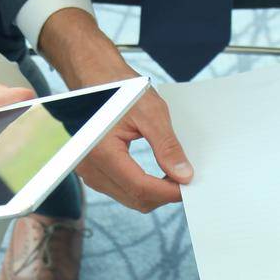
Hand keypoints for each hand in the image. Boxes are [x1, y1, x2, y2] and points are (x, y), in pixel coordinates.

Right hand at [39, 8, 192, 212]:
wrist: (96, 81)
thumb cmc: (120, 90)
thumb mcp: (151, 112)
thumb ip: (167, 146)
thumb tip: (183, 174)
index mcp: (102, 152)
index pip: (141, 188)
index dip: (169, 192)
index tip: (189, 186)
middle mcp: (90, 167)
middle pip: (136, 199)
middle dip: (164, 194)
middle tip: (185, 178)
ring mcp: (89, 173)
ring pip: (130, 199)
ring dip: (154, 193)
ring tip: (172, 174)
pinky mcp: (93, 173)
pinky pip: (122, 191)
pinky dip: (142, 188)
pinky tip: (156, 175)